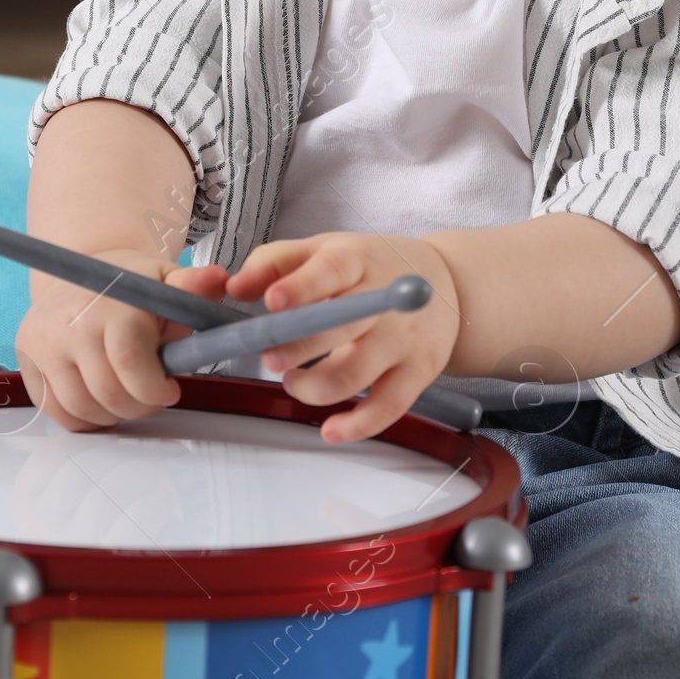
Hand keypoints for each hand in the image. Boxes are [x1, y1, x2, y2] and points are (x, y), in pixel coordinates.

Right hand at [14, 255, 231, 431]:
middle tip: (150, 397)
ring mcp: (43, 341)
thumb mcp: (167, 281)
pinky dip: (83, 417)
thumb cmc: (133, 285)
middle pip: (107, 393)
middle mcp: (71, 323)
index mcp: (112, 305)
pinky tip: (101, 401)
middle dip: (138, 406)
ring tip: (126, 398)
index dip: (154, 390)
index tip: (169, 391)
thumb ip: (193, 287)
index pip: (130, 364)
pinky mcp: (26, 357)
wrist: (83, 271)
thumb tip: (217, 280)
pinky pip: (55, 410)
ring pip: (81, 407)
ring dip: (111, 415)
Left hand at [225, 232, 460, 444]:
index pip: (330, 270)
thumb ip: (274, 263)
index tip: (273, 301)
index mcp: (356, 260)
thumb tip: (235, 286)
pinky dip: (358, 425)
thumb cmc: (371, 268)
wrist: (444, 283)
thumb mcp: (323, 249)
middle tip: (270, 357)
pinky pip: (389, 407)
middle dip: (298, 347)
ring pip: (357, 373)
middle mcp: (384, 299)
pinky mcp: (418, 372)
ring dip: (315, 387)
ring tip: (294, 382)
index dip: (300, 287)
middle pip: (341, 326)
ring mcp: (403, 338)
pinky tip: (332, 428)